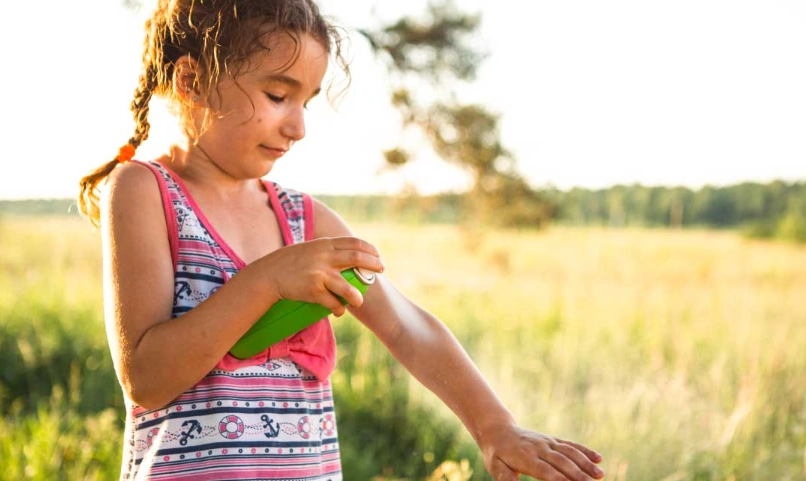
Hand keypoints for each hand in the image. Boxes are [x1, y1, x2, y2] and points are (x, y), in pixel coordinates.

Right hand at [257, 236, 383, 315]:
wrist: (268, 274)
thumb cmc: (290, 262)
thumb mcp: (310, 249)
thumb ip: (327, 250)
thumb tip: (348, 256)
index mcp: (325, 245)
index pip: (354, 243)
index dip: (369, 249)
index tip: (378, 255)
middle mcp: (324, 257)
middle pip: (356, 258)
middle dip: (373, 264)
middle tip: (381, 270)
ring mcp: (319, 274)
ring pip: (347, 287)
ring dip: (356, 296)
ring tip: (358, 301)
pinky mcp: (313, 291)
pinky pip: (332, 302)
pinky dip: (339, 309)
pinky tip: (340, 312)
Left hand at [481, 424, 603, 480]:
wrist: (498, 430)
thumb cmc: (497, 454)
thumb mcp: (495, 467)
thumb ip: (505, 477)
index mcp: (525, 457)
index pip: (546, 471)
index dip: (560, 479)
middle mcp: (539, 448)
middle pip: (562, 462)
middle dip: (578, 474)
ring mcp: (547, 442)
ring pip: (569, 452)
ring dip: (586, 463)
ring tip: (600, 475)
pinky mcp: (552, 440)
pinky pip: (570, 444)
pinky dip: (585, 451)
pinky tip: (598, 459)